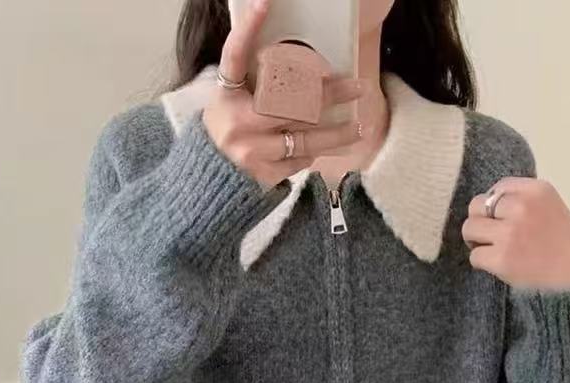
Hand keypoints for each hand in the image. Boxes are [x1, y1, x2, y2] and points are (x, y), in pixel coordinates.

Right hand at [202, 0, 362, 191]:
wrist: (211, 178)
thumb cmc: (229, 130)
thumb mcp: (232, 101)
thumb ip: (258, 85)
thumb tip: (304, 72)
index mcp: (226, 95)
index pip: (235, 56)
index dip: (248, 28)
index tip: (264, 3)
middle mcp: (237, 121)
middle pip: (291, 102)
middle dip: (329, 95)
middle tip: (356, 87)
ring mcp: (251, 150)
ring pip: (305, 138)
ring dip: (337, 132)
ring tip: (358, 127)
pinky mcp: (264, 174)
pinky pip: (299, 159)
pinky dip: (312, 152)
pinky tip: (325, 147)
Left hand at [462, 177, 569, 290]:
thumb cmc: (562, 245)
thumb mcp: (550, 207)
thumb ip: (522, 200)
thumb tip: (486, 203)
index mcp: (537, 190)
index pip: (498, 187)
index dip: (494, 204)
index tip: (502, 219)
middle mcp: (522, 207)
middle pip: (477, 205)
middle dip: (480, 221)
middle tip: (491, 236)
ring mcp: (510, 233)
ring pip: (469, 228)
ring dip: (476, 241)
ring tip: (491, 249)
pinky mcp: (502, 259)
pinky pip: (474, 256)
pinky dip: (482, 262)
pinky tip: (497, 265)